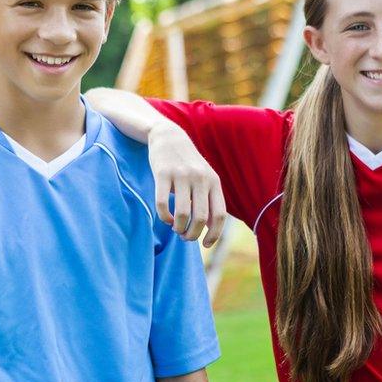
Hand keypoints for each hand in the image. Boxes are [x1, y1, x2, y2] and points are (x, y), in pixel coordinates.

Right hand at [148, 122, 226, 247]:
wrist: (169, 137)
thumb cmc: (188, 164)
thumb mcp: (205, 178)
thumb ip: (209, 201)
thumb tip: (210, 230)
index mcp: (214, 182)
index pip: (219, 215)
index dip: (214, 234)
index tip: (205, 244)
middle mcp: (200, 179)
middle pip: (200, 218)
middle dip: (192, 235)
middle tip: (185, 237)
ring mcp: (182, 176)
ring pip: (182, 214)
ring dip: (178, 228)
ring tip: (175, 228)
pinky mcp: (163, 174)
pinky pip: (163, 203)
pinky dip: (164, 217)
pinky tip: (165, 218)